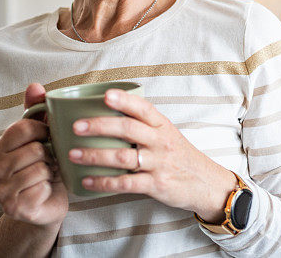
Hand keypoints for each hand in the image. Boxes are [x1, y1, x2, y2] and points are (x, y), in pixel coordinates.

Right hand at [0, 83, 68, 226]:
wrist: (46, 204)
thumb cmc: (45, 166)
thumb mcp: (42, 137)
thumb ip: (37, 111)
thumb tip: (34, 86)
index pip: (21, 127)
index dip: (43, 129)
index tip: (50, 136)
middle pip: (34, 149)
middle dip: (50, 155)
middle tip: (50, 162)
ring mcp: (0, 190)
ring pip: (39, 168)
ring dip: (51, 171)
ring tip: (48, 174)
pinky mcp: (12, 207)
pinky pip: (40, 186)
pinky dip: (49, 187)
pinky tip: (44, 190)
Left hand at [67, 89, 237, 221]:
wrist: (207, 183)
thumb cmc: (181, 157)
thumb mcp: (169, 135)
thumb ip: (145, 126)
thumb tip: (110, 115)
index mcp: (163, 126)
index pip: (143, 108)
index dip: (124, 100)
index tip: (105, 95)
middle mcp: (161, 142)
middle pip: (128, 129)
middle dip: (100, 126)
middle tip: (76, 126)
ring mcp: (159, 163)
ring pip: (123, 156)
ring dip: (95, 155)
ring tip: (72, 154)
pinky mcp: (156, 185)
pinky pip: (126, 183)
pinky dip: (104, 182)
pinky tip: (87, 181)